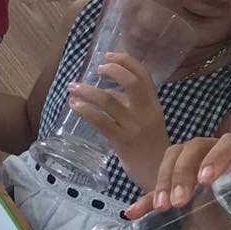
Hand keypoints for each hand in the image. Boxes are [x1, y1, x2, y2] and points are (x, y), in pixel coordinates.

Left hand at [66, 53, 169, 182]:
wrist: (157, 175)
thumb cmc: (149, 146)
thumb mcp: (147, 121)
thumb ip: (131, 105)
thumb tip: (105, 91)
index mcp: (154, 105)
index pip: (144, 75)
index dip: (126, 61)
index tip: (109, 54)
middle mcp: (146, 113)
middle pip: (131, 82)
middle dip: (112, 70)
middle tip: (96, 69)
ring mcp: (134, 127)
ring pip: (109, 101)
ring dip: (87, 91)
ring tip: (73, 87)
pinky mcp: (122, 142)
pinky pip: (101, 121)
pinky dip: (85, 110)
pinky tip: (74, 106)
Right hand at [123, 133, 230, 229]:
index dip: (218, 156)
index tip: (207, 181)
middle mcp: (225, 155)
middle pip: (196, 148)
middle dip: (182, 173)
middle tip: (178, 201)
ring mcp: (203, 164)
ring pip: (176, 157)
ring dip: (165, 180)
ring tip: (162, 207)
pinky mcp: (188, 181)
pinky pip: (164, 181)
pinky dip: (149, 196)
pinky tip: (135, 213)